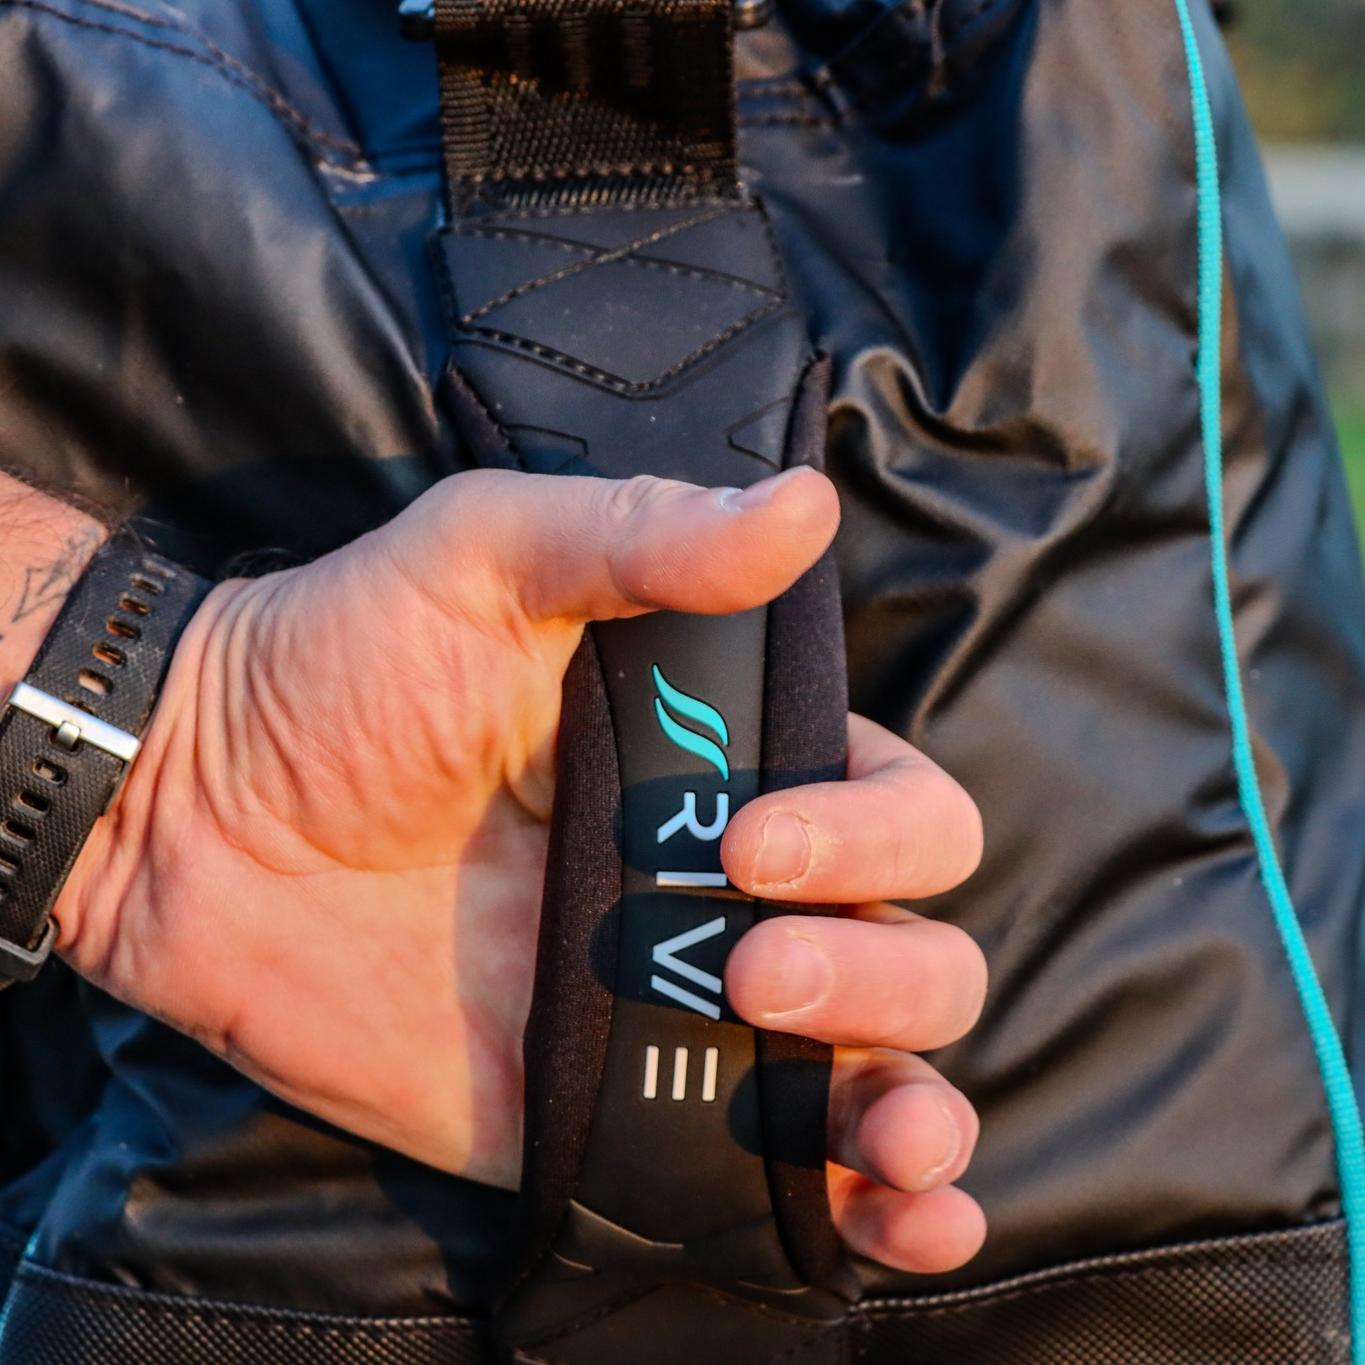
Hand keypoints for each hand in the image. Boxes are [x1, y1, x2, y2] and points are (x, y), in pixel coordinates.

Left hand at [56, 464, 986, 1273]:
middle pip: (916, 951)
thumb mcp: (488, 559)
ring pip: (876, 1072)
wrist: (197, 818)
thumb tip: (805, 508)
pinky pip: (772, 1177)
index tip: (745, 843)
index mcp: (733, 763)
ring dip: (917, 1111)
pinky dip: (868, 1215)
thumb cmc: (341, 664)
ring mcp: (683, 1011)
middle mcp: (733, 891)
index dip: (874, 837)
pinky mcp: (616, 1116)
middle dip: (884, 976)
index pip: (902, 811)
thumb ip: (644, 540)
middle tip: (751, 968)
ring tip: (891, 1137)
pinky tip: (907, 1222)